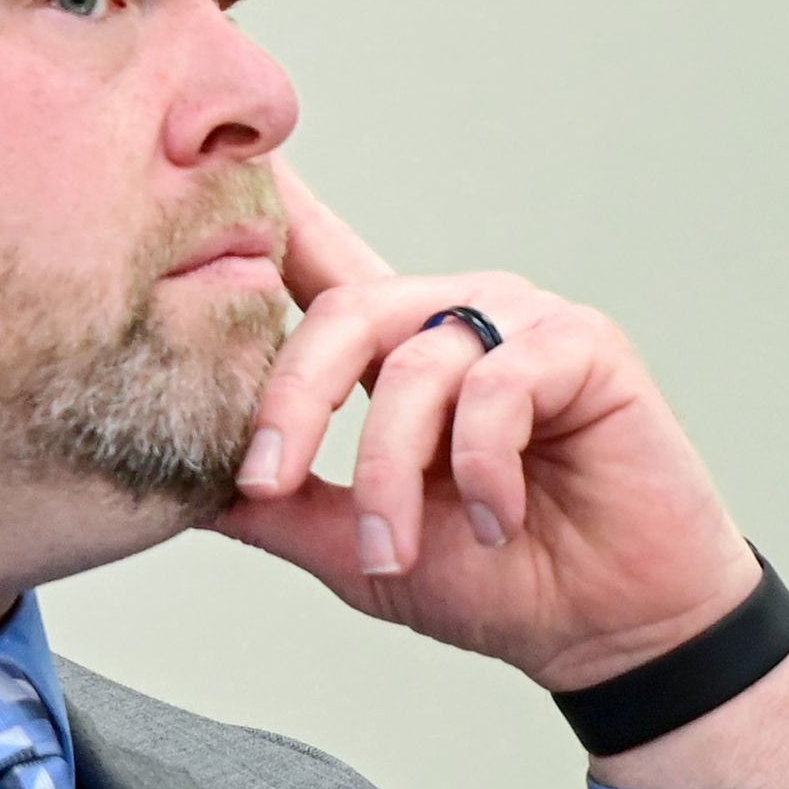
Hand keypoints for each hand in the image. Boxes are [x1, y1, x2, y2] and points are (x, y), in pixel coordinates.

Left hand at [212, 167, 767, 694]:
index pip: (320, 261)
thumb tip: (183, 486)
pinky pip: (498, 385)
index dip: (269, 210)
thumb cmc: (498, 583)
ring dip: (390, 474)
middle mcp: (454, 319)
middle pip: (344, 310)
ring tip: (395, 550)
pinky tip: (500, 519)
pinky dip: (483, 467)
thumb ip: (280, 512)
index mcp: (396, 353)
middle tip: (266, 483)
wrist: (606, 632)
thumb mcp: (356, 553)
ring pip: (415, 365)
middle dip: (293, 402)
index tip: (200, 156)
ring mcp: (519, 323)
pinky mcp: (582, 344)